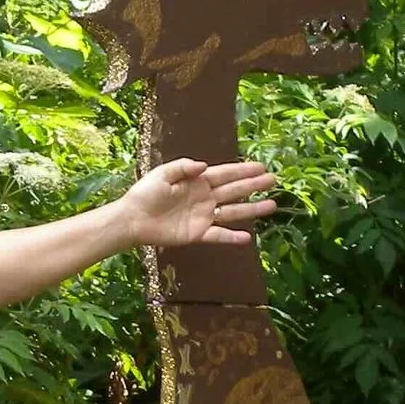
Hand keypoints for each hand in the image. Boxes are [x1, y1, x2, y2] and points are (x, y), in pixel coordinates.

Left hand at [115, 159, 277, 249]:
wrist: (131, 220)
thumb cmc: (144, 195)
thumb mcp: (161, 174)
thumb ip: (183, 167)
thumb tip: (204, 166)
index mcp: (196, 182)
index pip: (225, 174)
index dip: (243, 171)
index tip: (261, 167)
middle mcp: (204, 198)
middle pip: (233, 191)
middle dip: (253, 186)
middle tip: (273, 181)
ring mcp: (202, 216)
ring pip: (232, 212)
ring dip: (252, 209)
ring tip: (272, 206)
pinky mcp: (196, 234)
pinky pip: (218, 235)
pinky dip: (232, 237)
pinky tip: (247, 237)